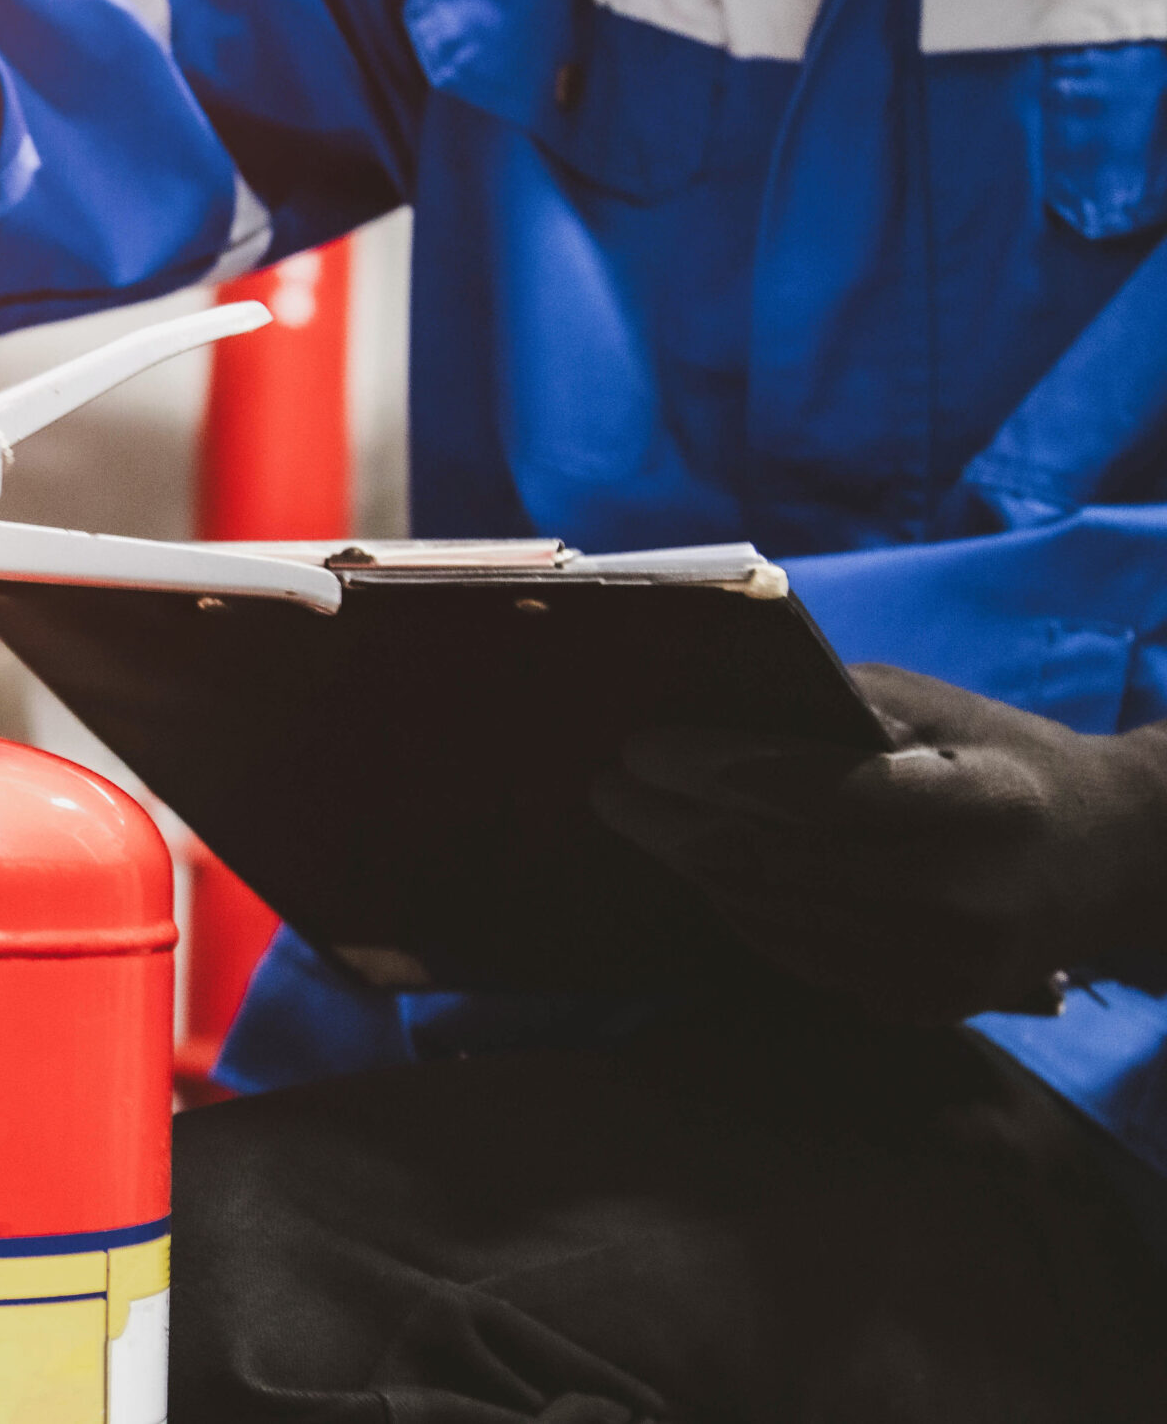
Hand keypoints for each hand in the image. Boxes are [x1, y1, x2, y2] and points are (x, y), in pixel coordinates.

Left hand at [594, 664, 1166, 1025]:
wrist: (1106, 862)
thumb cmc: (1001, 760)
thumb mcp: (939, 709)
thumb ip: (836, 709)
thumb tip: (710, 709)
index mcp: (984, 805)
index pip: (826, 792)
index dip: (719, 769)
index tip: (639, 746)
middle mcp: (970, 898)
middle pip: (781, 859)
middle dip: (675, 819)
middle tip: (607, 786)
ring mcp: (947, 966)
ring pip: (773, 912)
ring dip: (691, 863)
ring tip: (639, 818)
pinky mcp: (924, 1005)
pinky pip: (796, 954)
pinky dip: (736, 906)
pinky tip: (702, 868)